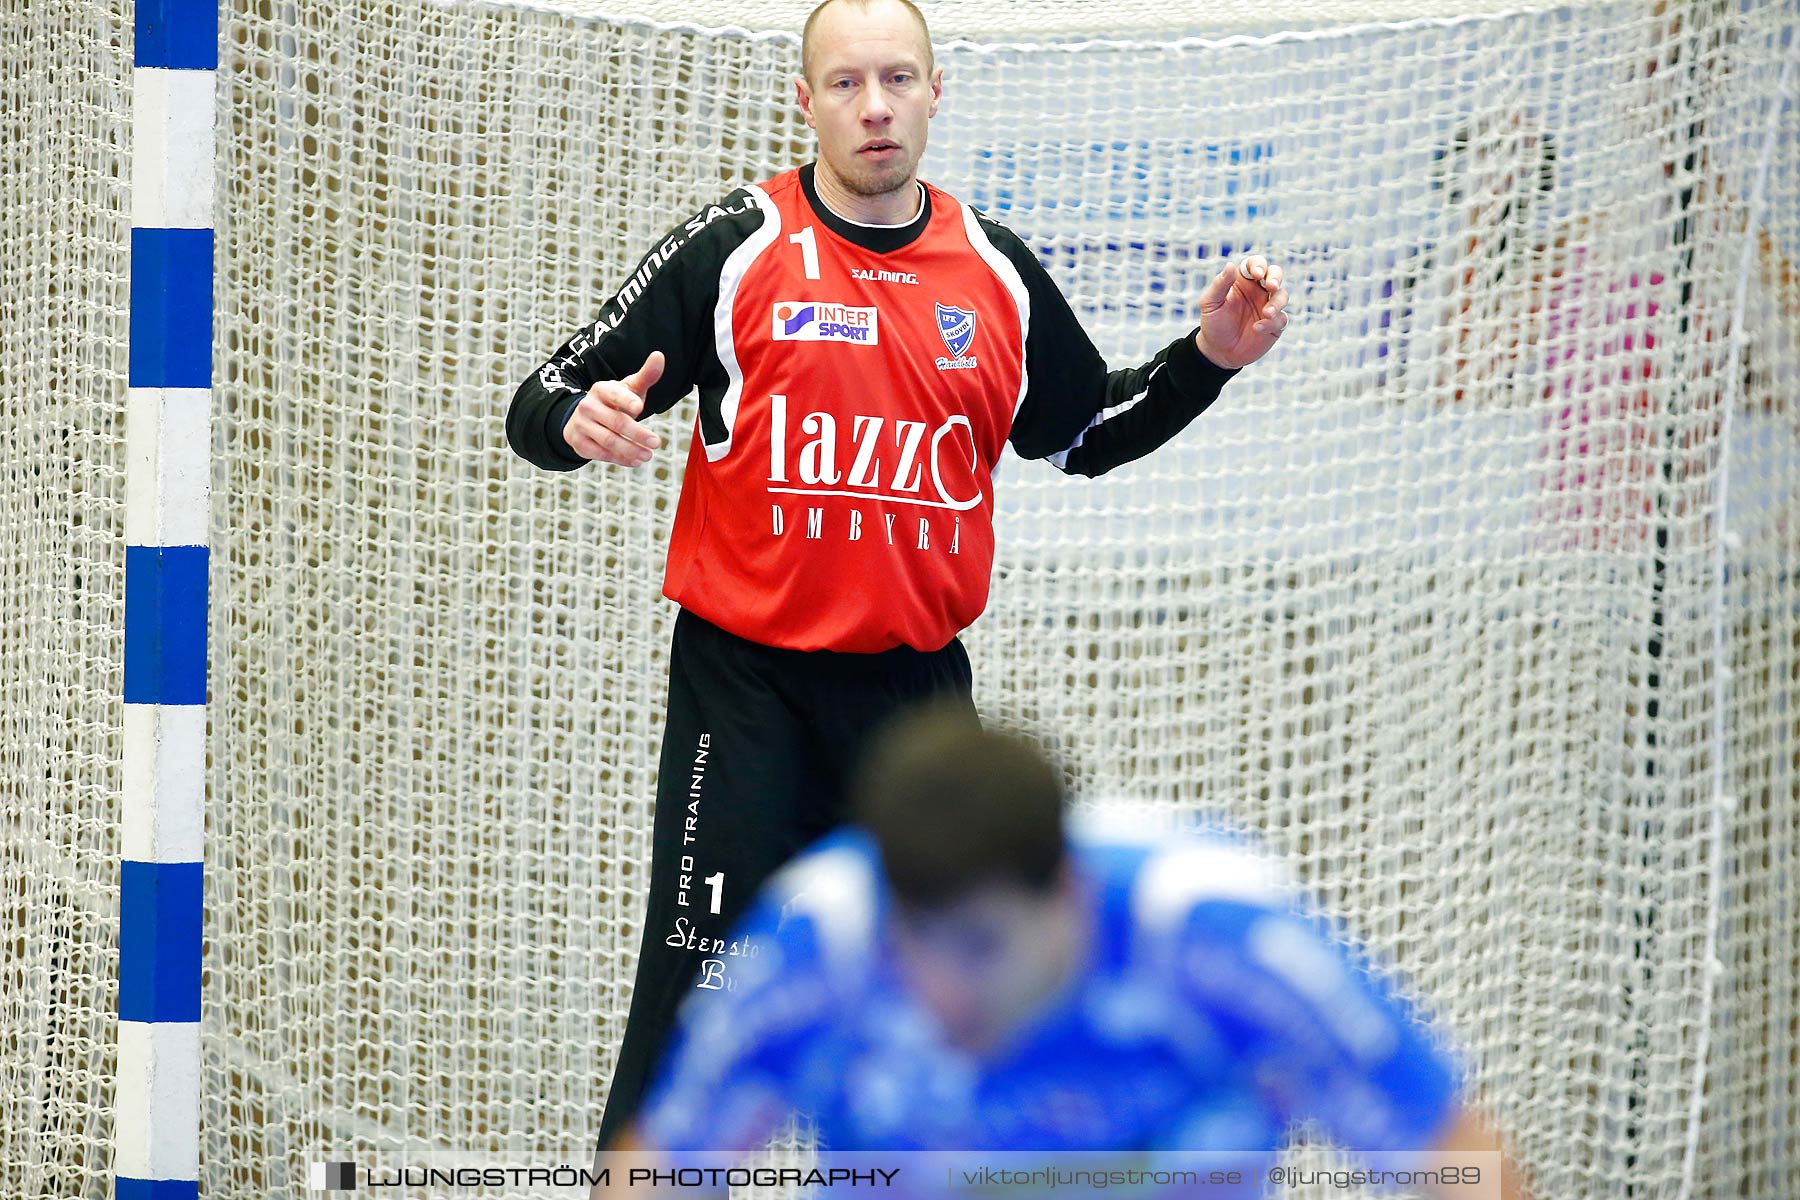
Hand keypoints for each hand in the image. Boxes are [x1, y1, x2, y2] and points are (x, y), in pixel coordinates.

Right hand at [563, 351, 665, 466]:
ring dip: (631, 450)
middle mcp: (588, 406)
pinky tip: (635, 461)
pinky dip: (620, 459)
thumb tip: (660, 355)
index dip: (626, 400)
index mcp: (601, 389)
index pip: (614, 395)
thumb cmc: (614, 402)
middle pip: (616, 422)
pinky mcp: (580, 443)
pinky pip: (601, 454)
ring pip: (609, 441)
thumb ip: (646, 375)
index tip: (640, 407)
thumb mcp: (628, 388)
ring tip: (648, 455)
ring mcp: (582, 425)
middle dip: (638, 433)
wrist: (584, 418)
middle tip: (656, 442)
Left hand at [1195, 255, 1289, 369]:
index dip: (1259, 265)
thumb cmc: (1213, 324)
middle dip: (1276, 277)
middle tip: (1271, 286)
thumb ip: (1220, 284)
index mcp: (1243, 281)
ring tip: (1266, 313)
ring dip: (1277, 302)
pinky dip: (1272, 323)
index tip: (1256, 274)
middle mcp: (1258, 290)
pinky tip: (1257, 328)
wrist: (1218, 352)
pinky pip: (1281, 319)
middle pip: (1275, 274)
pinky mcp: (1275, 324)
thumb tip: (1230, 265)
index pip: (1255, 264)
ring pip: (1282, 295)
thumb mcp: (1210, 303)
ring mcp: (1268, 306)